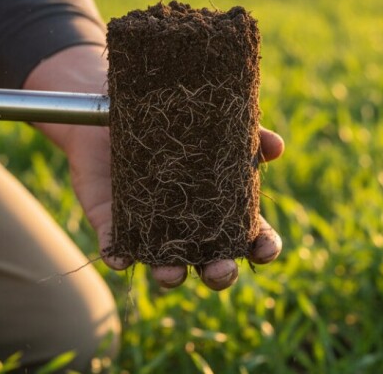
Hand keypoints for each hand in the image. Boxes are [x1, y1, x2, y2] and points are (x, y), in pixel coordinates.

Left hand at [25, 45, 284, 290]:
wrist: (106, 106)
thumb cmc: (171, 116)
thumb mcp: (209, 119)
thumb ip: (245, 133)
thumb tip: (276, 147)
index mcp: (221, 206)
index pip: (250, 236)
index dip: (262, 247)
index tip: (265, 249)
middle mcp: (189, 226)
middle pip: (211, 263)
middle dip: (220, 274)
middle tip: (220, 270)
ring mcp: (150, 229)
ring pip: (166, 267)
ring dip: (170, 276)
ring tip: (171, 274)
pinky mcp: (113, 224)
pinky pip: (116, 248)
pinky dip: (118, 256)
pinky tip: (119, 256)